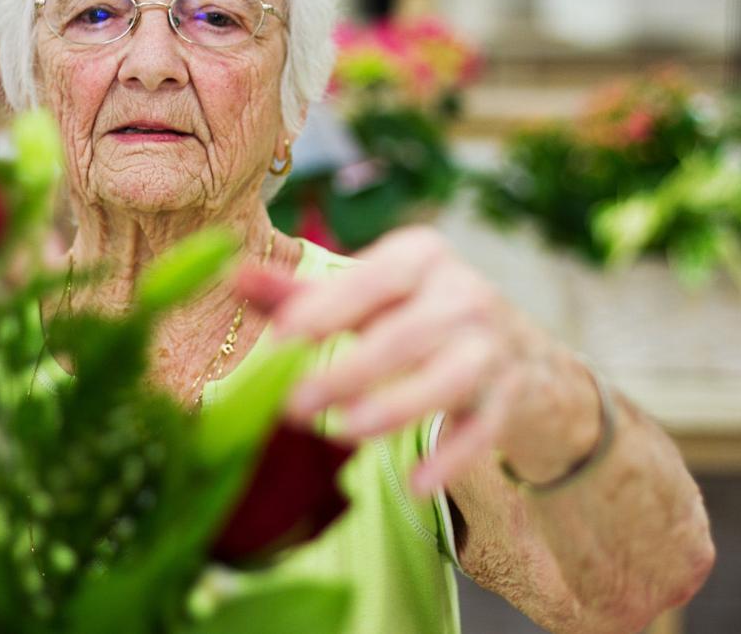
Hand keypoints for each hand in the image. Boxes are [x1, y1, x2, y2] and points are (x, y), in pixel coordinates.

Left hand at [235, 227, 546, 495]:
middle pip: (405, 335)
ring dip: (396, 406)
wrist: (508, 340)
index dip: (328, 309)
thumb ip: (298, 292)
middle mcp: (464, 293)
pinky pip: (481, 430)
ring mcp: (489, 346)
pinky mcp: (505, 396)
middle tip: (293, 407)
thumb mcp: (363, 292)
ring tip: (345, 432)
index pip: (373, 279)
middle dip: (349, 371)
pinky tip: (416, 485)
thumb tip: (232, 273)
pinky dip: (451, 458)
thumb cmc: (410, 309)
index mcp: (421, 256)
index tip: (281, 340)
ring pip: (448, 379)